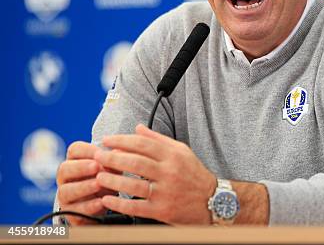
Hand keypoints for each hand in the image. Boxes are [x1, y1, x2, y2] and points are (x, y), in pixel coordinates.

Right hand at [56, 142, 114, 224]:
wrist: (104, 204)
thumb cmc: (107, 179)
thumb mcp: (111, 169)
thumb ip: (114, 161)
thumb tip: (121, 151)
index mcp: (75, 160)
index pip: (75, 150)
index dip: (87, 150)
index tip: (101, 153)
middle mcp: (66, 177)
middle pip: (64, 168)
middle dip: (80, 167)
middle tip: (96, 166)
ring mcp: (65, 195)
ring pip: (66, 190)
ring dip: (83, 187)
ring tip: (99, 184)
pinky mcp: (70, 212)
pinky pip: (75, 210)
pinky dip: (89, 206)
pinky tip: (101, 202)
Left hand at [94, 124, 216, 224]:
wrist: (212, 200)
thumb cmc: (194, 174)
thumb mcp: (181, 151)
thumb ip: (158, 139)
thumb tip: (138, 128)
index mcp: (173, 156)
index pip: (143, 144)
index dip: (122, 140)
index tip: (107, 140)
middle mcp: (169, 172)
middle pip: (135, 162)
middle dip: (112, 158)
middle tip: (97, 156)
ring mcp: (165, 192)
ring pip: (133, 185)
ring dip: (113, 180)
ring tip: (98, 175)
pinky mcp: (162, 210)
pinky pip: (136, 207)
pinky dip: (119, 203)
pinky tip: (107, 199)